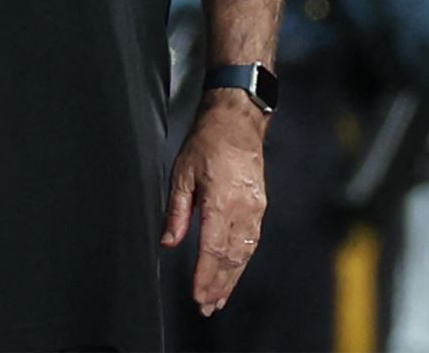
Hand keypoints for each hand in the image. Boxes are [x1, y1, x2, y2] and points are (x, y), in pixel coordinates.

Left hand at [161, 92, 266, 315]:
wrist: (237, 122)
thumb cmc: (207, 143)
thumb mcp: (182, 174)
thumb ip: (177, 212)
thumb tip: (169, 242)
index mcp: (221, 202)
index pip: (213, 249)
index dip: (205, 276)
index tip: (198, 295)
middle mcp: (242, 209)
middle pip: (232, 257)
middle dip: (219, 285)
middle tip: (207, 306)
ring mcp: (255, 209)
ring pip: (244, 253)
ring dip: (232, 278)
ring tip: (219, 298)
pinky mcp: (260, 206)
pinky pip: (252, 241)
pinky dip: (242, 261)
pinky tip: (234, 272)